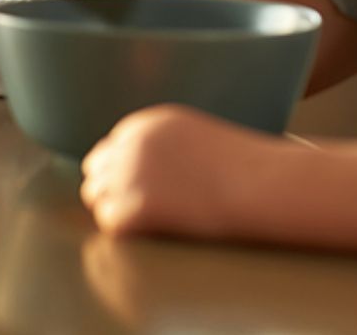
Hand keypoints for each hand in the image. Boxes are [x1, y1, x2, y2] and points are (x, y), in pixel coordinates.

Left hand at [80, 104, 288, 238]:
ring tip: (147, 225)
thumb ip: (161, 147)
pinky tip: (150, 233)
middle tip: (137, 213)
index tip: (137, 192)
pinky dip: (125, 232)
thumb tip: (141, 174)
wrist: (261, 185)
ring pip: (96, 197)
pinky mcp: (136, 204)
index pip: (109, 148)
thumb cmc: (241, 170)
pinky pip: (109, 222)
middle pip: (95, 171)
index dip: (120, 173)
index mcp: (148, 123)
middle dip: (111, 191)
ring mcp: (131, 172)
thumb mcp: (194, 138)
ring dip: (116, 212)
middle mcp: (132, 142)